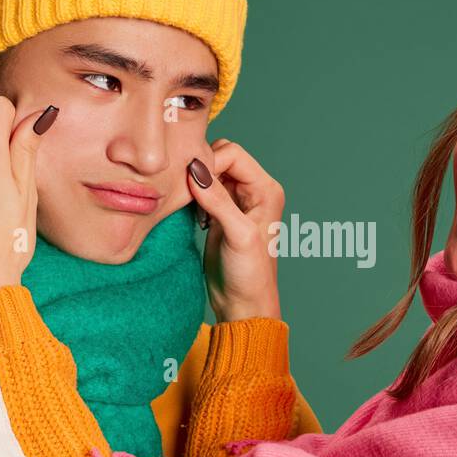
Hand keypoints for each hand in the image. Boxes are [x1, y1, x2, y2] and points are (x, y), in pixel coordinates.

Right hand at [185, 139, 283, 321]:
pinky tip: (193, 215)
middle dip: (201, 170)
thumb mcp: (238, 236)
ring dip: (196, 183)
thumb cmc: (251, 275)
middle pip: (221, 157)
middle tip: (190, 194)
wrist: (242, 303)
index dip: (210, 163)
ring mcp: (236, 201)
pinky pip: (203, 190)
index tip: (193, 184)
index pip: (233, 154)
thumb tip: (195, 171)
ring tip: (192, 207)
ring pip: (209, 172)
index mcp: (266, 189)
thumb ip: (218, 201)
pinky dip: (193, 196)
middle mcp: (254, 190)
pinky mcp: (220, 213)